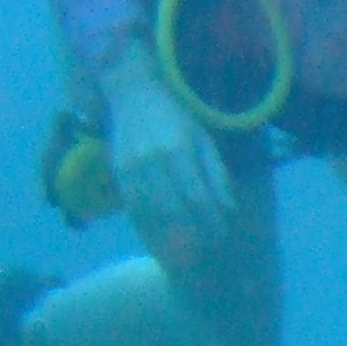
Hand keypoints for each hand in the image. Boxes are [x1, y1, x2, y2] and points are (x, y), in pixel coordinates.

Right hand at [100, 42, 233, 260]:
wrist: (134, 95)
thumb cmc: (178, 119)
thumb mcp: (205, 139)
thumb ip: (216, 174)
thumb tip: (229, 209)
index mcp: (178, 149)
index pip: (197, 196)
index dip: (210, 220)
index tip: (223, 233)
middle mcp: (151, 158)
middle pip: (174, 208)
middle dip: (193, 232)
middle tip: (209, 245)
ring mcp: (130, 166)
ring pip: (151, 212)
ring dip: (170, 235)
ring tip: (190, 250)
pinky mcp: (118, 172)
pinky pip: (133, 207)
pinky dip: (148, 226)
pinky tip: (163, 238)